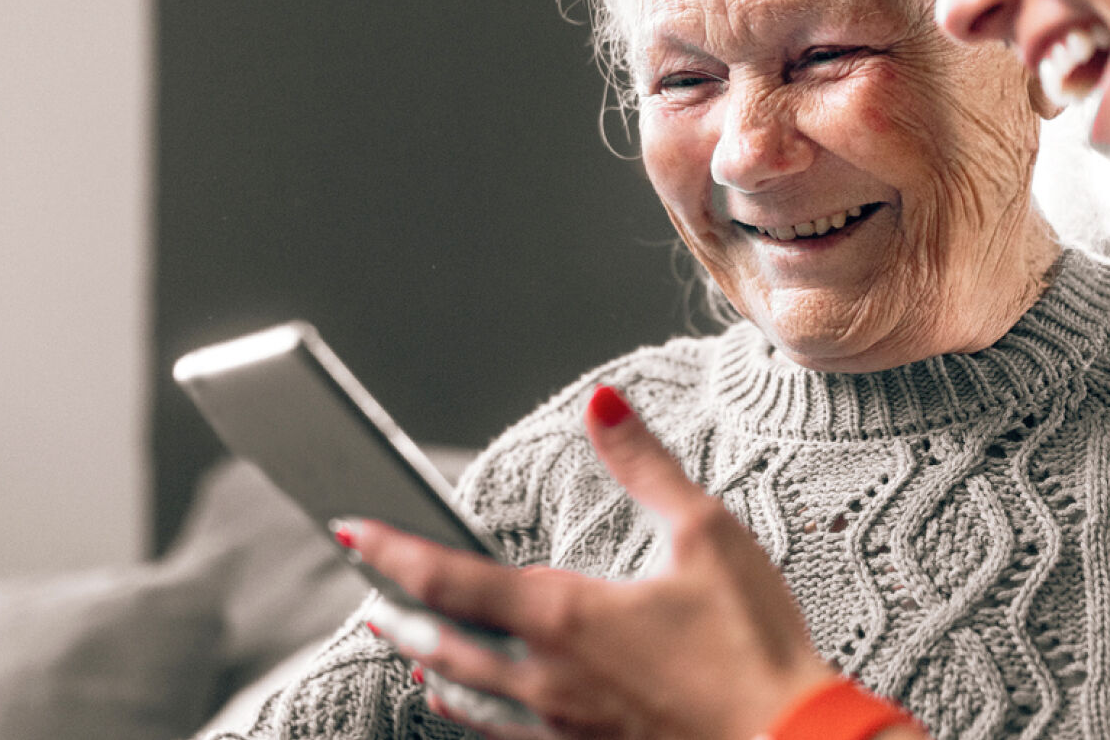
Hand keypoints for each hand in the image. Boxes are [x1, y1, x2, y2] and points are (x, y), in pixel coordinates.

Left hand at [342, 385, 841, 739]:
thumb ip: (645, 466)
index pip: (447, 578)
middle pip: (439, 646)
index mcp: (565, 617)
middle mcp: (546, 679)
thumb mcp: (709, 536)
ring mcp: (562, 727)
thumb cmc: (758, 649)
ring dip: (429, 667)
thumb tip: (603, 403)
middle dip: (397, 616)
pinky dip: (472, 714)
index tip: (352, 531)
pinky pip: (504, 737)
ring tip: (408, 649)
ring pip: (465, 699)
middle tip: (367, 594)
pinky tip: (472, 707)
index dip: (390, 551)